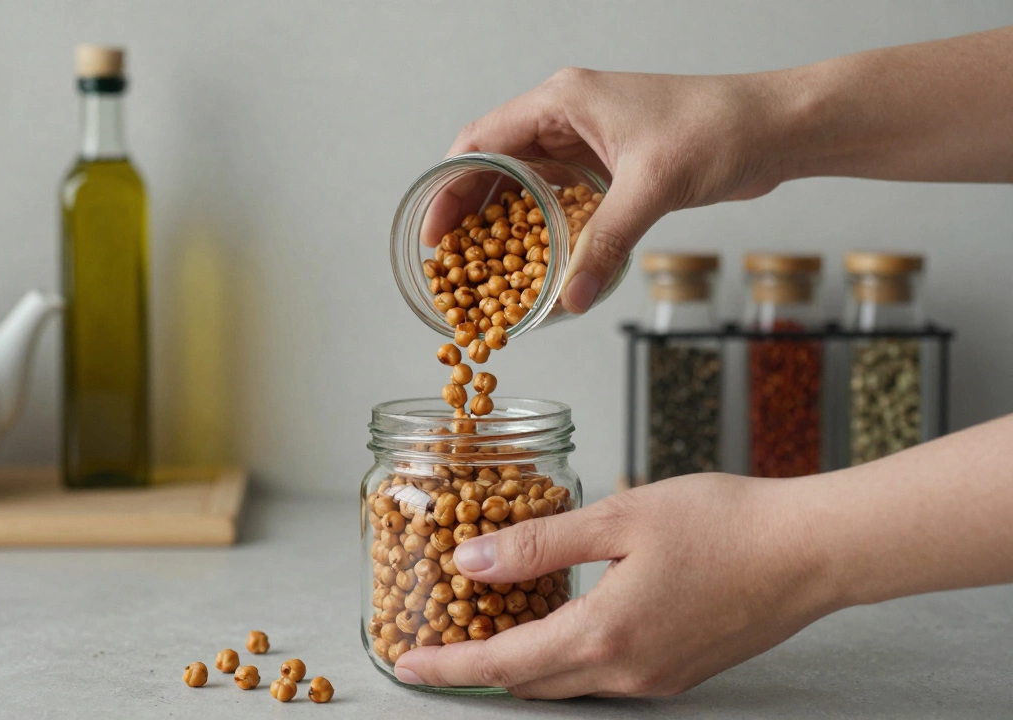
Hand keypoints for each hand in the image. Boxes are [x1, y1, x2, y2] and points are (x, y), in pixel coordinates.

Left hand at [394, 473, 842, 697]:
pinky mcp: (678, 671)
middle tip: (440, 638)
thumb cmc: (722, 523)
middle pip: (530, 683)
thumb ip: (537, 544)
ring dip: (523, 662)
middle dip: (479, 666)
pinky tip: (561, 619)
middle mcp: (626, 671)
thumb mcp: (618, 518)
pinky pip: (603, 674)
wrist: (810, 550)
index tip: (407, 663)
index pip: (501, 665)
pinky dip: (567, 655)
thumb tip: (471, 562)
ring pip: (567, 682)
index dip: (449, 666)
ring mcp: (655, 678)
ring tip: (491, 624)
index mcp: (603, 635)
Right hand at [432, 69, 790, 311]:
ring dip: (504, 222)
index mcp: (562, 101)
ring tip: (483, 268)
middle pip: (495, 163)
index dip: (450, 188)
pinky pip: (559, 196)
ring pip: (525, 182)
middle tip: (450, 261)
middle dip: (469, 211)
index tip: (435, 233)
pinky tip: (536, 261)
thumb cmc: (719, 131)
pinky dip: (542, 226)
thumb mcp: (653, 188)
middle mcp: (566, 115)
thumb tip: (570, 299)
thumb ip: (606, 243)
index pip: (482, 141)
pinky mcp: (609, 164)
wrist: (776, 126)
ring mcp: (587, 140)